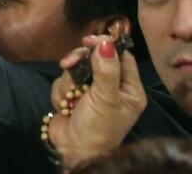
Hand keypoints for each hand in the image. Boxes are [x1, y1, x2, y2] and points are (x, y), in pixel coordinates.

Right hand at [46, 36, 146, 169]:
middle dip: (79, 62)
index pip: (122, 57)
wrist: (73, 151)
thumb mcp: (105, 98)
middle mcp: (112, 89)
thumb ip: (106, 70)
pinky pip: (64, 81)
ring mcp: (92, 92)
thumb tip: (106, 43)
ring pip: (76, 69)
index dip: (106, 46)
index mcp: (129, 90)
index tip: (89, 40)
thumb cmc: (97, 127)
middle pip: (95, 59)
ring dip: (68, 82)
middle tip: (68, 64)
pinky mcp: (73, 95)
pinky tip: (65, 106)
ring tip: (70, 99)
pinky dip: (61, 92)